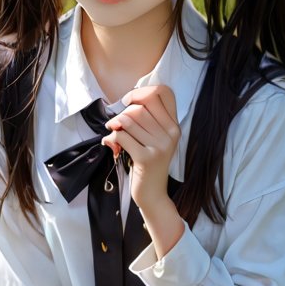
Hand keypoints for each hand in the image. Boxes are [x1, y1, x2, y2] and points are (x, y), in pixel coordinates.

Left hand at [102, 83, 179, 211]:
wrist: (153, 195)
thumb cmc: (148, 163)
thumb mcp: (154, 138)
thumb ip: (146, 118)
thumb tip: (128, 99)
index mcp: (174, 125)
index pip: (163, 92)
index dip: (142, 91)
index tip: (129, 101)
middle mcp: (171, 133)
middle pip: (140, 106)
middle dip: (122, 113)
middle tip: (117, 125)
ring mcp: (160, 146)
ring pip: (129, 120)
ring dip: (114, 125)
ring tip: (113, 133)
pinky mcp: (146, 158)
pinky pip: (121, 136)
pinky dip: (111, 138)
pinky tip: (110, 144)